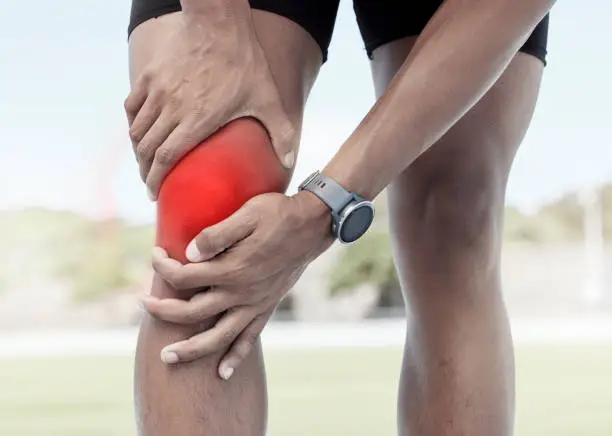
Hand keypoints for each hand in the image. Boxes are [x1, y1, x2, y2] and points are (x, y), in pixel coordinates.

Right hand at [124, 9, 297, 197]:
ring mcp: (157, 92)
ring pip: (137, 131)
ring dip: (138, 151)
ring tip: (145, 164)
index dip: (157, 179)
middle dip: (146, 172)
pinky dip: (132, 123)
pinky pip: (131, 106)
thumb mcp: (268, 99)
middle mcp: (171, 109)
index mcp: (196, 120)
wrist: (219, 21)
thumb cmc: (245, 62)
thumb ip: (281, 132)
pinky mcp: (150, 76)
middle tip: (152, 183)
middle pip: (147, 149)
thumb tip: (290, 162)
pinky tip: (138, 132)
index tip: (156, 193)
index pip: (167, 158)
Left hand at [141, 191, 332, 378]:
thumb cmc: (277, 214)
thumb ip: (216, 236)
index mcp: (232, 268)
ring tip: (167, 357)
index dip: (163, 267)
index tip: (154, 255)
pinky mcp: (266, 307)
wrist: (312, 226)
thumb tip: (187, 254)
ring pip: (217, 337)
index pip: (184, 276)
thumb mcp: (246, 214)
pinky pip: (249, 339)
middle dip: (163, 312)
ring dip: (190, 350)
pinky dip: (235, 357)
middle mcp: (241, 292)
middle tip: (144, 304)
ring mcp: (254, 304)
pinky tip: (223, 373)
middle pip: (193, 313)